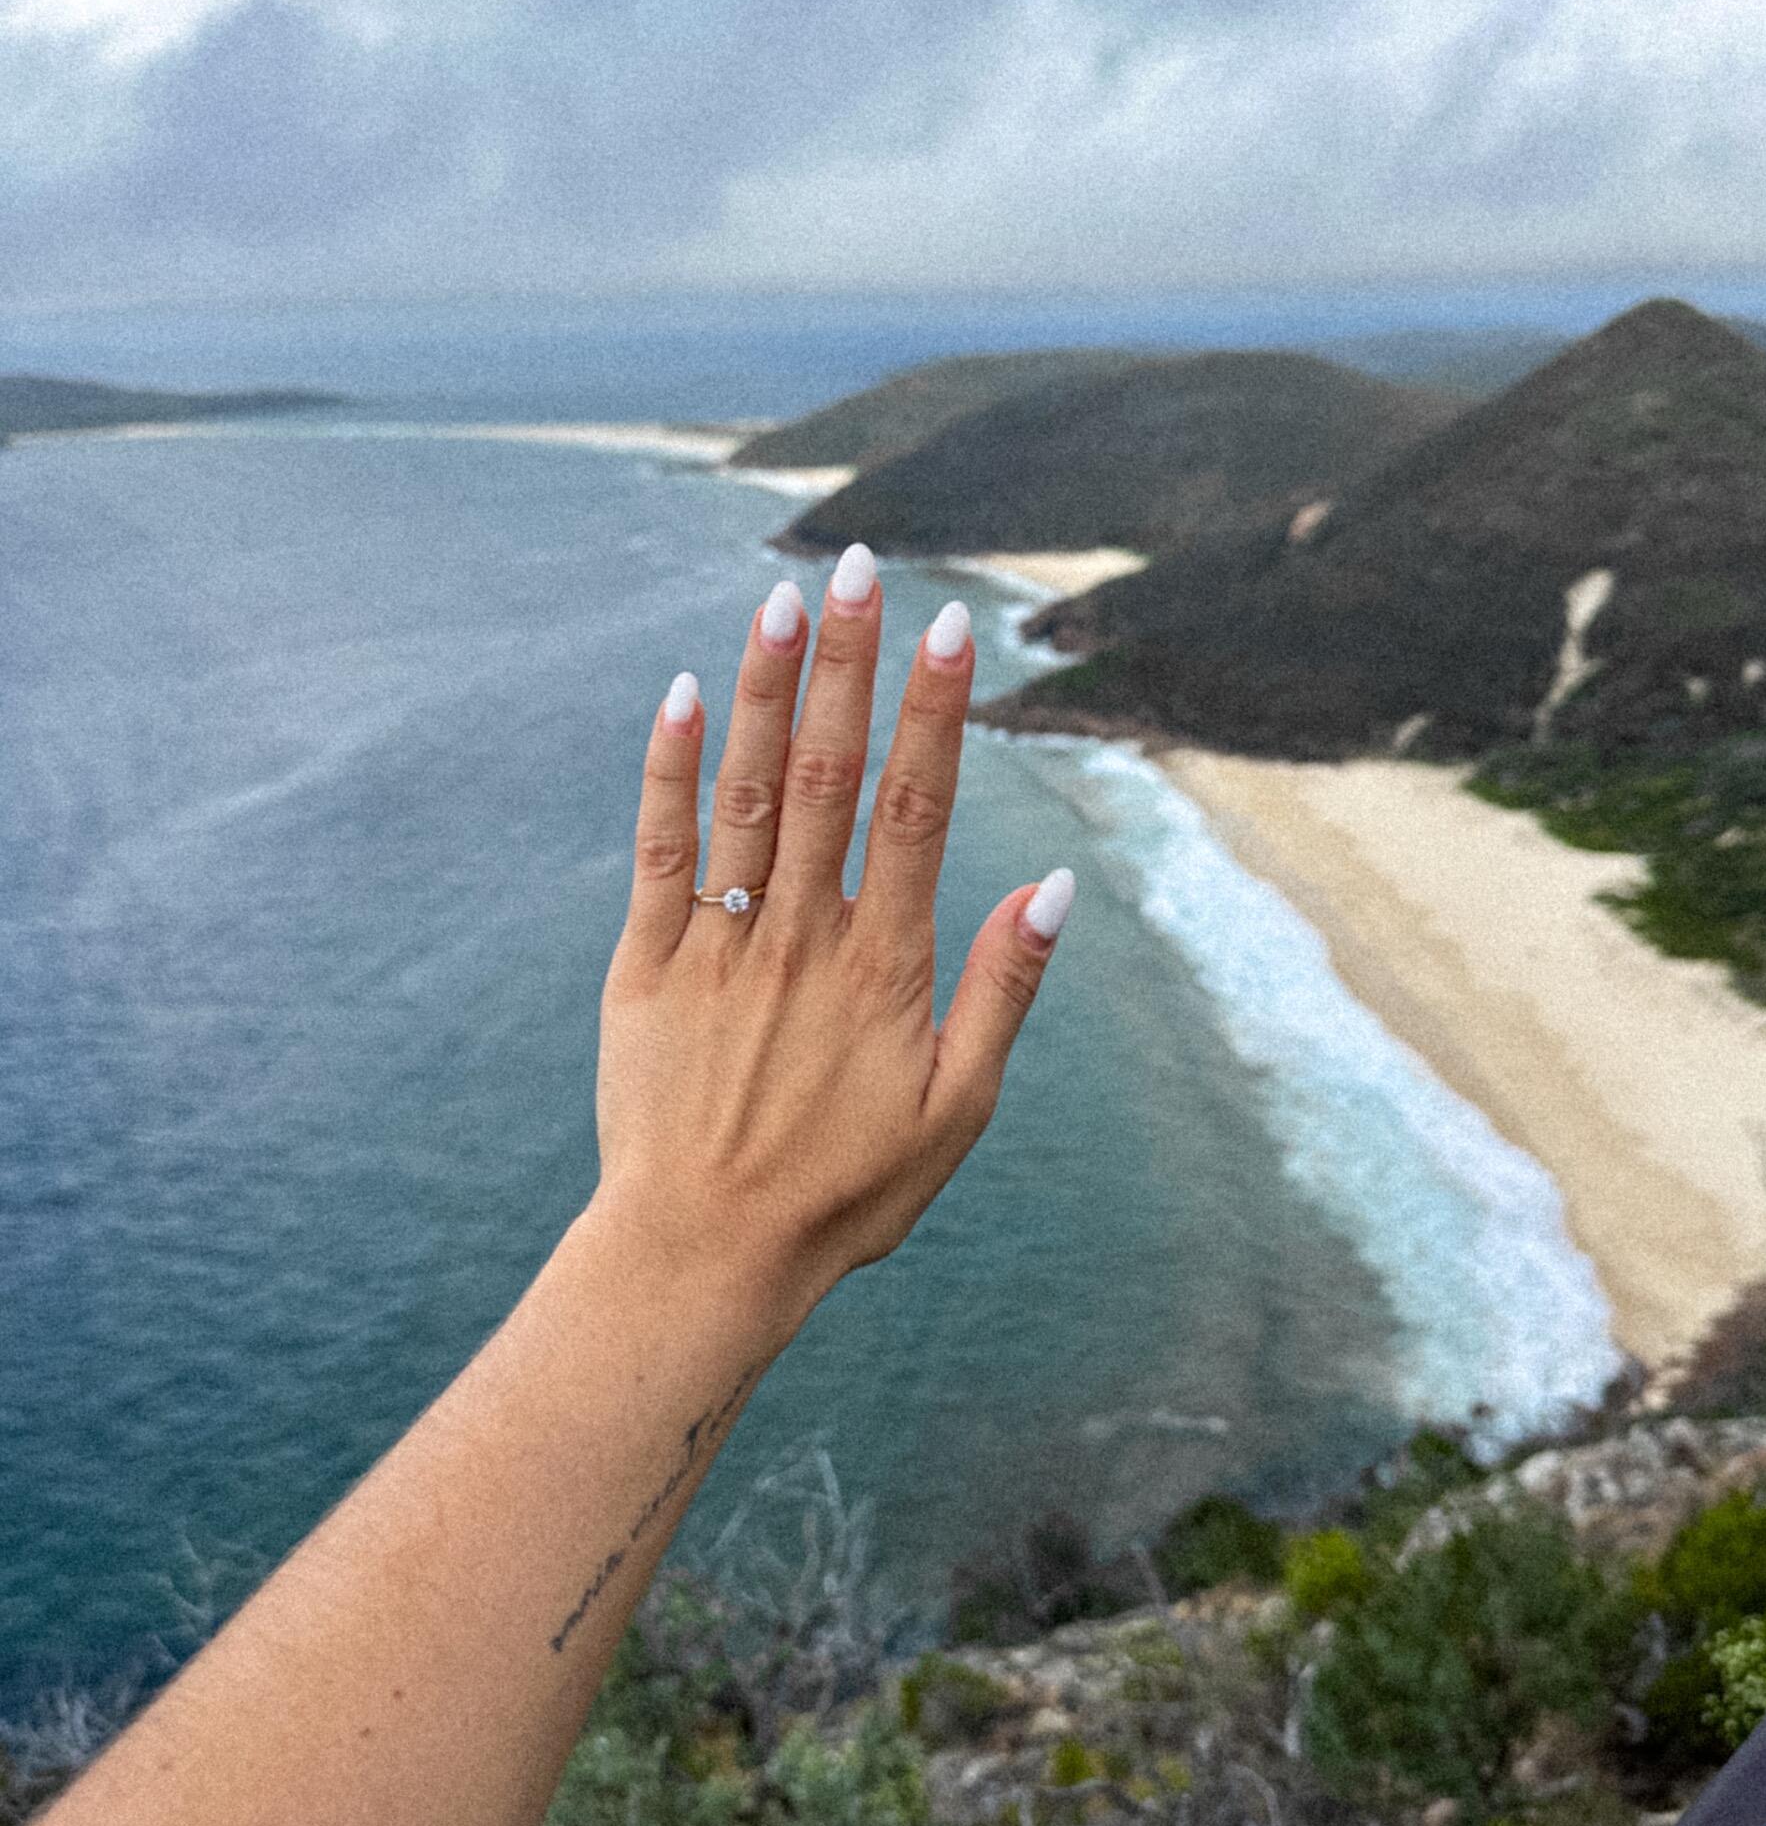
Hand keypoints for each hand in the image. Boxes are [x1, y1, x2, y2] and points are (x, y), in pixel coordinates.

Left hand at [592, 543, 1073, 1331]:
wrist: (703, 1257)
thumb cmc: (844, 1194)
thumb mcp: (957, 1110)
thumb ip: (1005, 990)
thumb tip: (1058, 885)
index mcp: (885, 966)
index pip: (915, 807)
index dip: (932, 711)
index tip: (948, 626)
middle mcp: (801, 937)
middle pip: (829, 773)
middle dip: (847, 663)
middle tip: (860, 568)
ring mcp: (719, 945)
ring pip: (747, 794)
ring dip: (767, 690)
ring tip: (783, 598)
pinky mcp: (647, 967)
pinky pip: (660, 850)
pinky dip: (673, 770)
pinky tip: (687, 693)